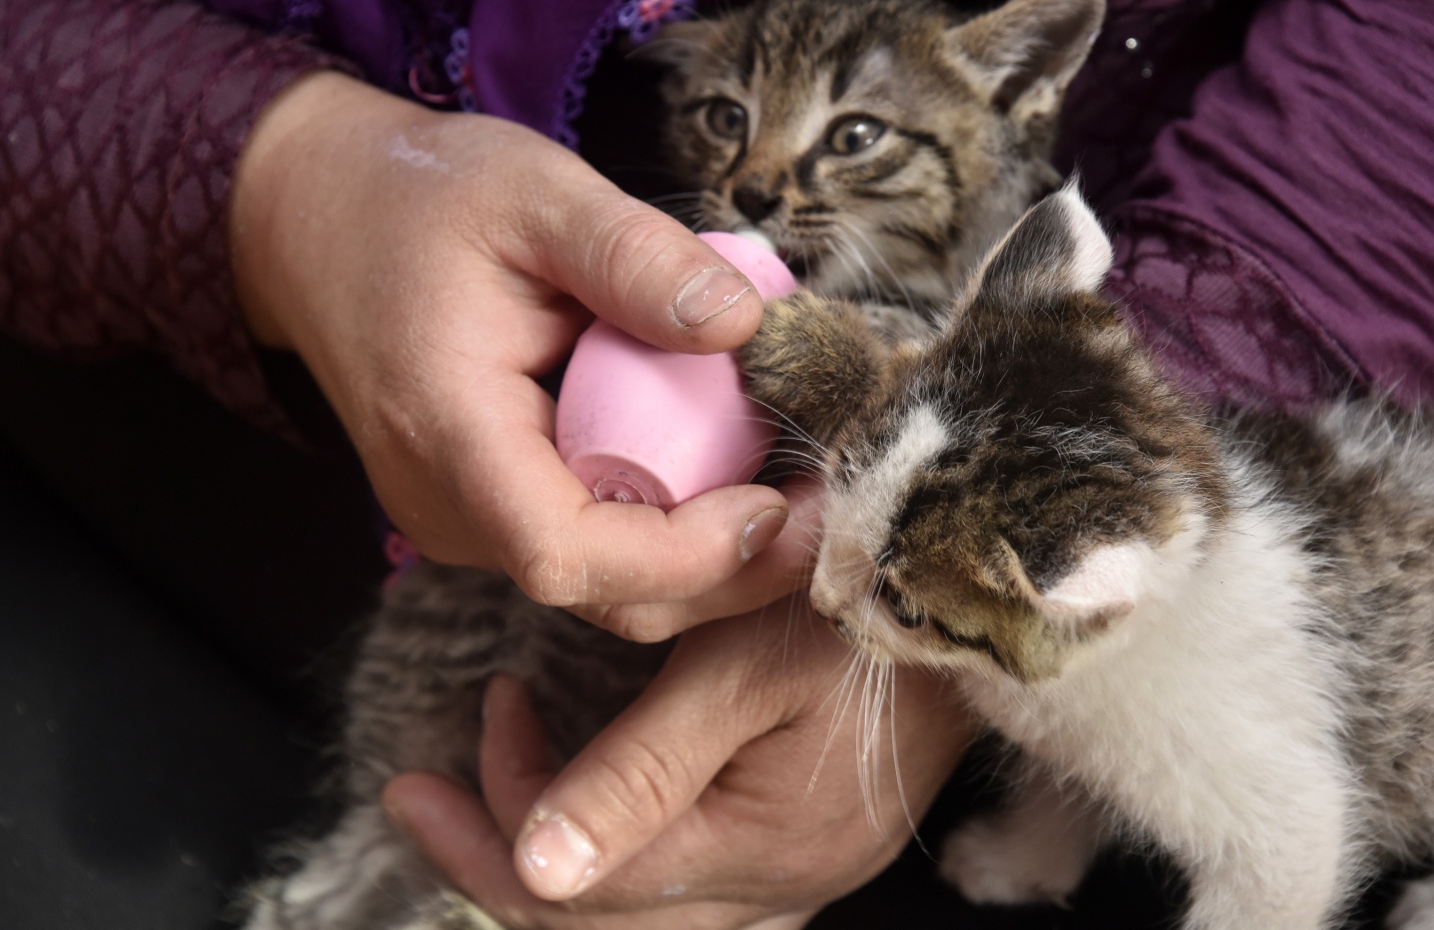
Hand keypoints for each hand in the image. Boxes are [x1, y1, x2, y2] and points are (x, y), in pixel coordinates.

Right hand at [230, 71, 803, 636]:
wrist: (317, 217)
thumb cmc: (420, 199)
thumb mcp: (536, 192)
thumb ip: (636, 255)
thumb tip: (745, 324)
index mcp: (451, 432)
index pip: (565, 553)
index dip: (681, 554)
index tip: (772, 505)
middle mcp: (448, 502)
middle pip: (601, 593)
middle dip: (724, 573)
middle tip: (824, 509)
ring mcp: (462, 515)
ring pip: (601, 583)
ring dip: (704, 558)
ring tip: (793, 489)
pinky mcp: (485, 505)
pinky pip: (586, 545)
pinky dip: (664, 529)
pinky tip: (725, 474)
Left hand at [382, 598, 975, 928]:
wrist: (979, 568)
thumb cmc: (863, 595)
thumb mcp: (740, 666)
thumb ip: (640, 772)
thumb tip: (535, 872)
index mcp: (765, 847)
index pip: (587, 887)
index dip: (489, 835)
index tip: (424, 768)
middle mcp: (789, 881)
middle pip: (613, 918)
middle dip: (505, 853)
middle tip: (429, 789)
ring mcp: (812, 864)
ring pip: (656, 912)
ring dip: (569, 858)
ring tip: (505, 782)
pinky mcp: (823, 831)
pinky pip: (706, 885)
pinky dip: (635, 856)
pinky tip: (606, 813)